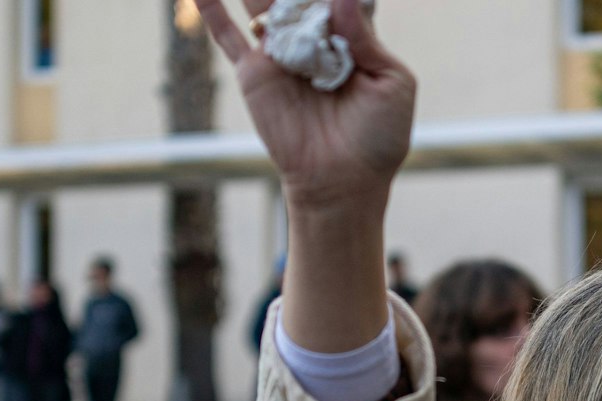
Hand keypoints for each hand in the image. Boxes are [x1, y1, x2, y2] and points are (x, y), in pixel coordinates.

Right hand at [198, 0, 415, 210]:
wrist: (344, 182)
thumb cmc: (378, 138)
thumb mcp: (391, 85)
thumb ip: (366, 38)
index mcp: (349, 36)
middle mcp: (311, 38)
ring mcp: (280, 53)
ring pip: (260, 3)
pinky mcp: (254, 73)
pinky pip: (227, 36)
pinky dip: (210, 9)